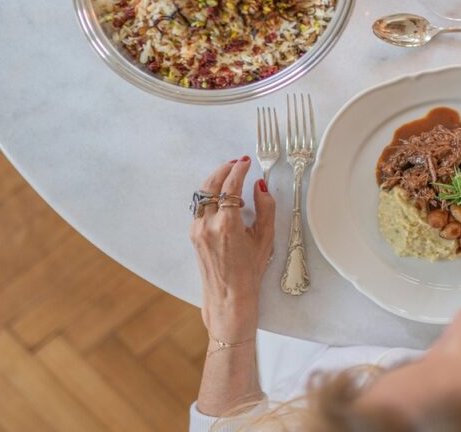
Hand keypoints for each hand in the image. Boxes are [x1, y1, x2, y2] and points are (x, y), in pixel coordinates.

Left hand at [189, 157, 275, 342]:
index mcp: (227, 225)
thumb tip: (260, 187)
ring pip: (202, 194)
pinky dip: (210, 195)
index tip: (245, 162)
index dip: (238, 170)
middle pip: (211, 185)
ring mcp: (197, 230)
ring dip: (215, 181)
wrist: (229, 297)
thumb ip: (266, 208)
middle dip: (223, 170)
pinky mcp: (193, 234)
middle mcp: (208, 225)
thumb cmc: (249, 272)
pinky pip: (199, 206)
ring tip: (229, 175)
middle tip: (236, 164)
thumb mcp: (265, 239)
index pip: (230, 186)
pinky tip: (221, 196)